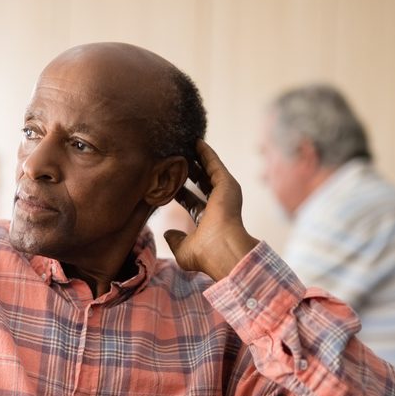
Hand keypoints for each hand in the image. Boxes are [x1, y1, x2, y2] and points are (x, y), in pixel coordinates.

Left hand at [165, 139, 258, 279]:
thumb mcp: (184, 249)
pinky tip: (196, 142)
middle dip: (190, 171)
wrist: (222, 250)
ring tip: (184, 144)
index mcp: (208, 220)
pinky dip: (206, 153)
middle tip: (177, 158)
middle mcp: (218, 206)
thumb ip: (175, 240)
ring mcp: (224, 194)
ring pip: (209, 171)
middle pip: (202, 184)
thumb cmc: (205, 254)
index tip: (171, 182)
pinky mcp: (227, 184)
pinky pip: (215, 164)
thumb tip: (168, 233)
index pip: (193, 202)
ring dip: (198, 158)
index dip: (181, 192)